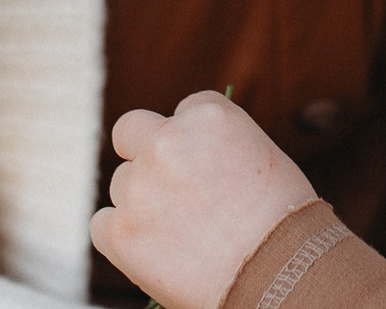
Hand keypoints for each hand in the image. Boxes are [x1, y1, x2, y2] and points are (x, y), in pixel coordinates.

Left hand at [91, 92, 316, 308]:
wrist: (279, 273)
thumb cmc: (282, 220)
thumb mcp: (261, 156)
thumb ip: (216, 145)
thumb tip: (188, 155)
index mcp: (207, 115)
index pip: (184, 111)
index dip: (195, 141)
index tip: (206, 166)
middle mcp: (167, 142)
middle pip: (131, 130)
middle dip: (144, 149)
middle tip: (165, 182)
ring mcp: (139, 186)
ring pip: (122, 183)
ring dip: (142, 201)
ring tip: (182, 233)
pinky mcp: (120, 232)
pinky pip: (102, 224)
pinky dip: (122, 237)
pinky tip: (155, 250)